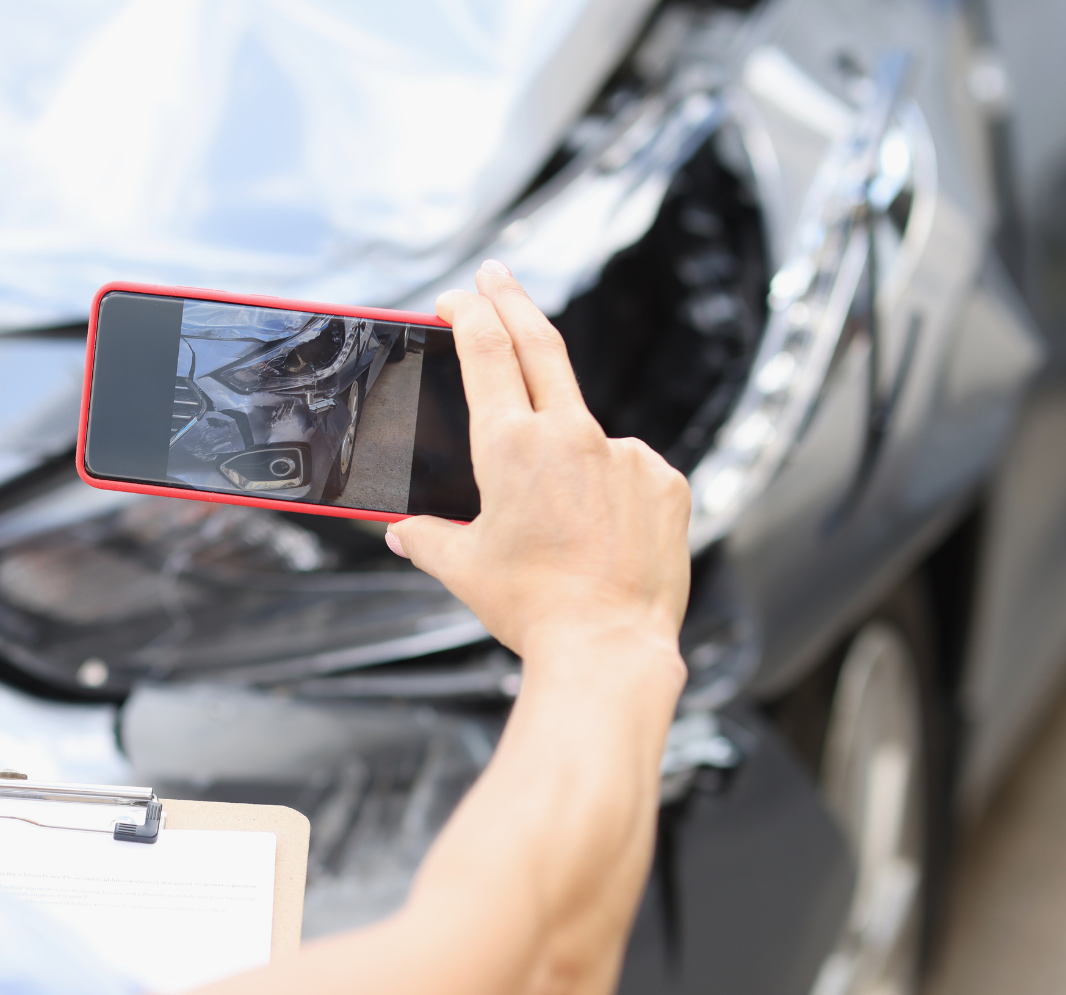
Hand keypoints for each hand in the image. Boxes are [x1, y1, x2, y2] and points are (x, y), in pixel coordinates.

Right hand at [388, 262, 691, 661]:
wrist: (608, 647)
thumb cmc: (532, 609)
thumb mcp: (464, 569)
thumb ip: (428, 539)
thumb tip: (401, 533)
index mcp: (510, 446)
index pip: (486, 350)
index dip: (470, 311)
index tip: (460, 296)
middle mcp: (571, 436)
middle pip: (540, 343)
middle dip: (513, 301)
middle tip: (498, 276)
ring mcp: (624, 454)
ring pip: (585, 433)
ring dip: (567, 457)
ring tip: (560, 527)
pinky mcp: (664, 480)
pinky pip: (628, 470)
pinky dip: (609, 491)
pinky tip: (601, 537)